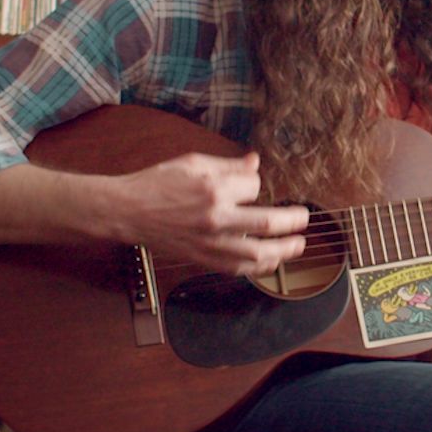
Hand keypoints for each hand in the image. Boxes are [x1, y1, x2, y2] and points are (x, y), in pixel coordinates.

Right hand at [104, 151, 307, 275]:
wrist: (128, 210)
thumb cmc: (157, 183)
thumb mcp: (193, 163)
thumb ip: (228, 165)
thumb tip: (255, 163)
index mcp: (213, 188)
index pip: (254, 187)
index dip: (256, 185)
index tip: (249, 186)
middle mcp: (216, 217)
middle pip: (267, 223)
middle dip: (292, 221)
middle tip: (303, 219)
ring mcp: (210, 242)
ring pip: (257, 253)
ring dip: (283, 251)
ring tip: (298, 245)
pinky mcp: (202, 258)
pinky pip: (237, 269)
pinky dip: (258, 268)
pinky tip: (270, 263)